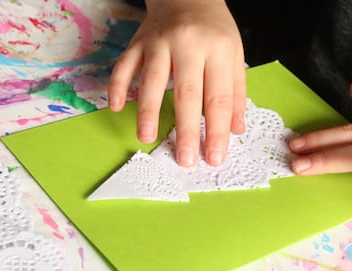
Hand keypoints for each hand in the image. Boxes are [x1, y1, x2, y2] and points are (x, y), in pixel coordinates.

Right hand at [108, 0, 245, 166]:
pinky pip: (124, 66)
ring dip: (148, 111)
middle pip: (187, 93)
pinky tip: (115, 107)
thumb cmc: (213, 30)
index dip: (217, 130)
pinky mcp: (137, 42)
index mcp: (218, 49)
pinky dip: (117, 86)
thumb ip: (235, 92)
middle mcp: (188, 44)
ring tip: (147, 138)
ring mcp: (159, 42)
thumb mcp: (234, 54)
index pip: (218, 97)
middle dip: (185, 129)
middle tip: (184, 159)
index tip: (214, 157)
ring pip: (152, 80)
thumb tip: (235, 130)